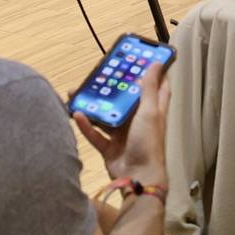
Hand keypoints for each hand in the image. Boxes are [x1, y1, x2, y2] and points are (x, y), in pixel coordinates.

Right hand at [72, 63, 170, 191]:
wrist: (137, 177)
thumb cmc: (148, 143)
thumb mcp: (150, 111)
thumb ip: (150, 88)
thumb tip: (158, 63)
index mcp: (152, 111)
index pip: (156, 88)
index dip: (152, 73)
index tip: (141, 58)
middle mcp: (138, 121)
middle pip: (125, 100)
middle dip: (113, 87)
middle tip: (100, 72)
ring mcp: (123, 135)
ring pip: (106, 116)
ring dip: (94, 106)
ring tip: (78, 92)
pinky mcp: (109, 147)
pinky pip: (95, 134)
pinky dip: (86, 126)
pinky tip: (76, 114)